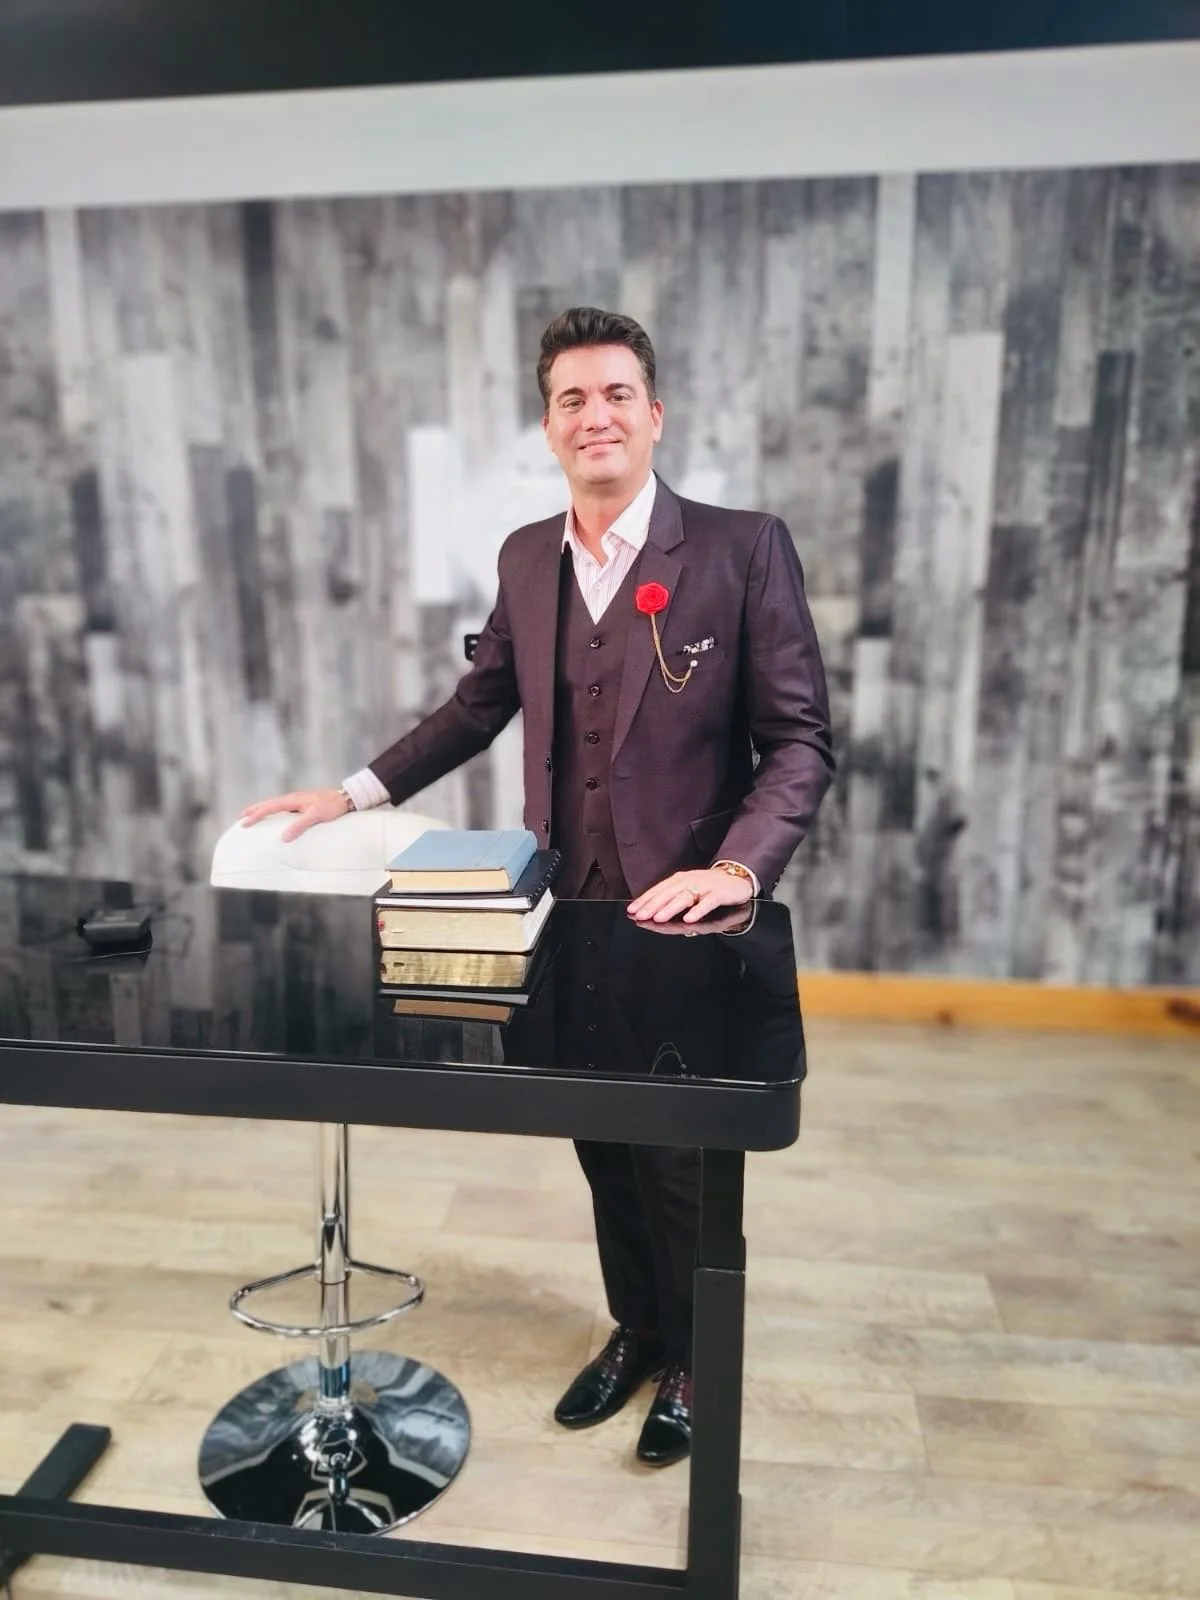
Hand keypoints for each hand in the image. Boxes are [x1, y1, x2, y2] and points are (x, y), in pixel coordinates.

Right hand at [239, 788, 351, 841]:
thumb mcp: (316, 816)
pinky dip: (274, 811)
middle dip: (254, 810)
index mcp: (293, 800)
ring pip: (275, 804)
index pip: (269, 807)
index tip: (244, 823)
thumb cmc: (332, 805)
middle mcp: (293, 799)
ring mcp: (298, 801)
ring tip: (252, 816)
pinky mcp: (303, 805)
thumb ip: (300, 826)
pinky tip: (275, 817)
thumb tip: (284, 837)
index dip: (255, 815)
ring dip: (263, 810)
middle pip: (268, 803)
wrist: (346, 798)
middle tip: (240, 817)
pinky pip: (283, 808)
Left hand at [627, 867, 753, 924]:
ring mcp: (705, 886)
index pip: (658, 889)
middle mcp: (690, 881)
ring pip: (684, 897)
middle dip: (653, 905)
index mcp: (680, 880)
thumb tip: (650, 909)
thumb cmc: (709, 885)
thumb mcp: (688, 887)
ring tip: (659, 918)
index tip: (631, 910)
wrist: (737, 878)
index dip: (645, 900)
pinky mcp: (719, 893)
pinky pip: (707, 903)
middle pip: (668, 893)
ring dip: (670, 908)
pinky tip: (689, 919)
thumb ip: (671, 896)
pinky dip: (697, 911)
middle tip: (640, 916)